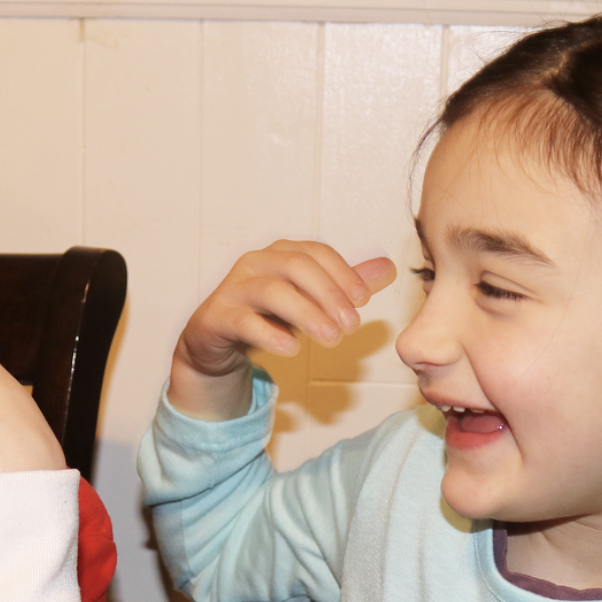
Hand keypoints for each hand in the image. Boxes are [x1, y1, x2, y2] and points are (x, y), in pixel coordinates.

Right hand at [168, 240, 395, 419]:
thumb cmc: (263, 316)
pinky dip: (269, 333)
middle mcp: (254, 264)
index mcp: (279, 254)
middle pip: (296, 266)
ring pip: (272, 292)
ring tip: (331, 339)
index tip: (363, 302)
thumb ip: (343, 286)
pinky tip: (292, 348)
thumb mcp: (307, 301)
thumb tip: (388, 268)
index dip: (342, 274)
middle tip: (352, 325)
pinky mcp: (216, 317)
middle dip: (329, 294)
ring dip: (307, 314)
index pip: (315, 253)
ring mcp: (232, 289)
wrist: (214, 342)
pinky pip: (243, 321)